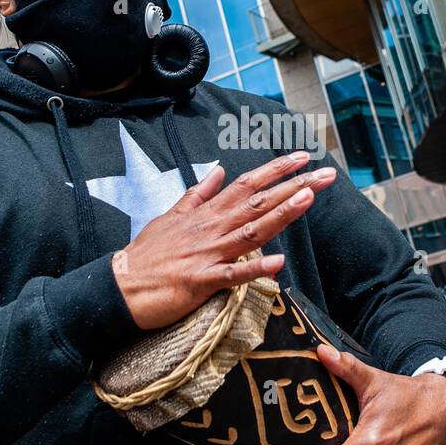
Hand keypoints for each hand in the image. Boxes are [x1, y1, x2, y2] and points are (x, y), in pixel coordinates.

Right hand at [111, 150, 336, 329]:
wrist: (119, 287)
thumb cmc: (146, 255)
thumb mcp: (170, 216)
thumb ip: (197, 194)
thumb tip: (217, 169)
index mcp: (206, 214)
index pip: (247, 185)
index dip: (276, 171)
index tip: (303, 157)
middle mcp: (211, 229)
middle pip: (258, 203)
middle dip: (294, 186)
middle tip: (326, 173)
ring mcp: (207, 254)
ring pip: (251, 231)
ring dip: (281, 214)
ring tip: (309, 198)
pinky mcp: (201, 282)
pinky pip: (232, 275)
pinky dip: (255, 268)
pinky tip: (278, 262)